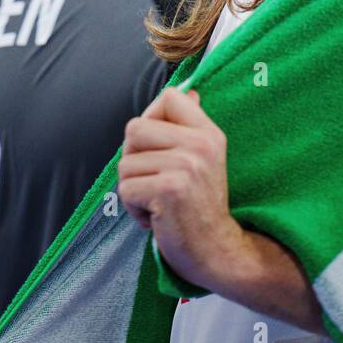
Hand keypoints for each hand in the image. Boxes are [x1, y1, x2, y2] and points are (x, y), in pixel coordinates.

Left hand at [116, 87, 245, 291]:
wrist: (217, 250)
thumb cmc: (201, 205)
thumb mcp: (206, 158)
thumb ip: (190, 126)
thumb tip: (187, 93)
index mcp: (208, 133)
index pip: (169, 97)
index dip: (152, 120)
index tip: (162, 148)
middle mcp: (200, 145)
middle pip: (134, 128)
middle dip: (134, 158)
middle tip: (156, 181)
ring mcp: (185, 167)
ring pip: (125, 164)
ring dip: (134, 189)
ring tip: (159, 202)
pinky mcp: (168, 190)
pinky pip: (125, 189)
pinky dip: (134, 209)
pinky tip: (156, 217)